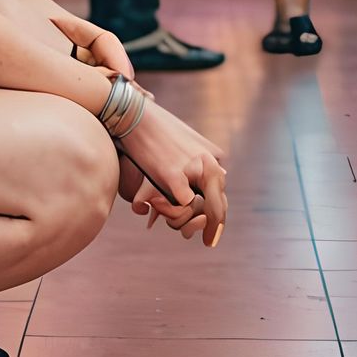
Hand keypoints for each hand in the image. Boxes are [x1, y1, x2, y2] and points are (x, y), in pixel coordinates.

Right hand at [117, 98, 227, 247]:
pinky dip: (173, 211)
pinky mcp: (174, 174)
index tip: (213, 233)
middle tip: (210, 242)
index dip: (218, 217)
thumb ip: (193, 168)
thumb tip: (191, 197)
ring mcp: (194, 168)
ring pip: (199, 211)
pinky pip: (183, 205)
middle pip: (219, 207)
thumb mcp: (184, 147)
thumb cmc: (155, 130)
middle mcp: (210, 162)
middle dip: (213, 228)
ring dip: (184, 221)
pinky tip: (158, 205)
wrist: (135, 113)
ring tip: (168, 216)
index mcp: (215, 156)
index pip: (221, 195)